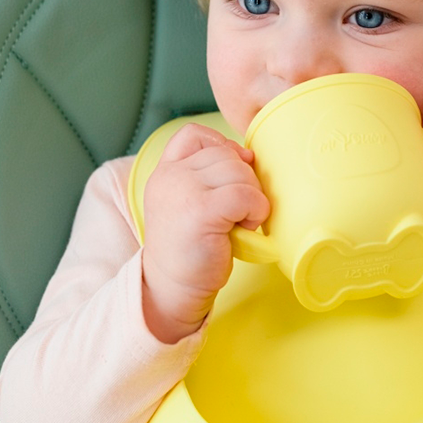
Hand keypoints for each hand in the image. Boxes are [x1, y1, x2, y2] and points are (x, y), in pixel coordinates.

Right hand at [141, 123, 269, 342]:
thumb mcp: (188, 201)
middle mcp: (171, 176)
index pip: (193, 134)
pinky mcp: (201, 211)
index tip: (230, 175)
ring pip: (240, 171)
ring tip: (240, 220)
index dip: (221, 145)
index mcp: (166, 171)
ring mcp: (184, 190)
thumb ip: (208, 175)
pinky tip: (246, 226)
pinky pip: (245, 194)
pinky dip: (256, 210)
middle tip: (238, 210)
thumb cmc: (190, 247)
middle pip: (226, 154)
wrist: (171, 288)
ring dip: (252, 196)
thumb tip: (248, 155)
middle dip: (244, 179)